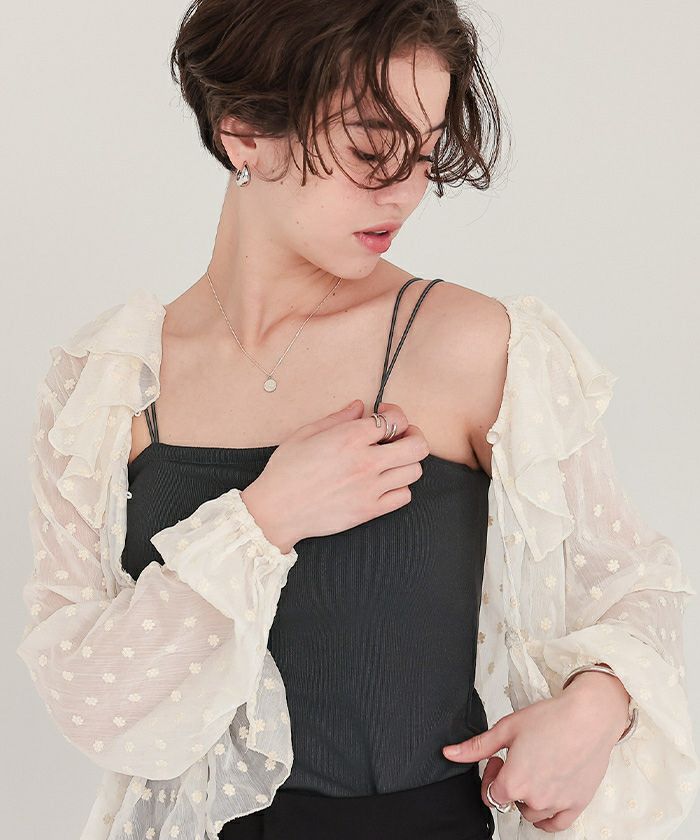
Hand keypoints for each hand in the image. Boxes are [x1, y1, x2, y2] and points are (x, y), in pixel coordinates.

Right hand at [242, 399, 429, 548]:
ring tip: (390, 460)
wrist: (276, 510)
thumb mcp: (306, 433)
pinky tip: (385, 483)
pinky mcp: (369, 511)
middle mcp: (366, 462)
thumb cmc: (286, 471)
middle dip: (413, 435)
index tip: (384, 415)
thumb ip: (338, 418)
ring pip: (414, 471)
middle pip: (417, 446)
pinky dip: (400, 487)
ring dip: (406, 462)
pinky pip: (404, 497)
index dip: (395, 413)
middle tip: (400, 436)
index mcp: (350, 438)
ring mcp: (370, 489)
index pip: (396, 419)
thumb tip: (360, 406)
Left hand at [441, 688, 625, 832]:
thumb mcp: (506, 728)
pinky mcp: (577, 804)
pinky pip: (555, 825)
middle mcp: (535, 799)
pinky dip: (547, 816)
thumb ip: (477, 747)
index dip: (491, 775)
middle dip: (510, 783)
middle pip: (511, 802)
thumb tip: (449, 754)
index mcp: (514, 782)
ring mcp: (558, 804)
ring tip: (535, 769)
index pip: (491, 795)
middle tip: (518, 759)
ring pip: (532, 813)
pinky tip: (546, 796)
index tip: (499, 759)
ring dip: (528, 797)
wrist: (589, 717)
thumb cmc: (550, 718)